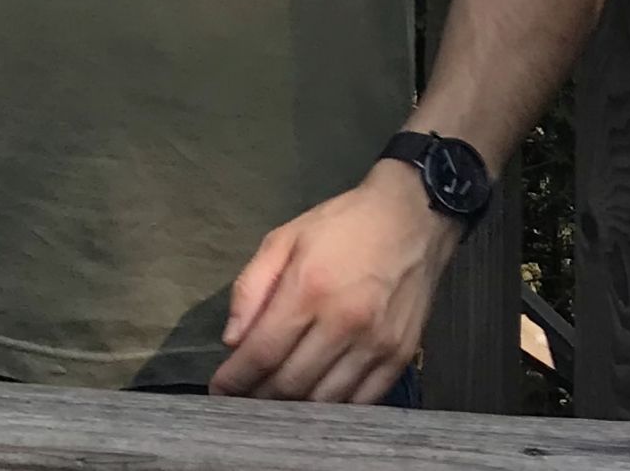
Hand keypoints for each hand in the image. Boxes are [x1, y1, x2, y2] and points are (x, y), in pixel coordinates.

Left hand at [208, 162, 461, 403]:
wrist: (411, 218)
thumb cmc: (341, 225)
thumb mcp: (285, 238)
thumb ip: (252, 286)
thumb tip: (232, 341)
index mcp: (309, 288)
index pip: (263, 352)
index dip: (236, 379)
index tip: (219, 390)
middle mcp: (343, 322)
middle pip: (291, 384)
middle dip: (260, 398)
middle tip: (243, 400)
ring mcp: (375, 344)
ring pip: (324, 401)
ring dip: (294, 410)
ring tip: (274, 405)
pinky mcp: (399, 356)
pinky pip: (360, 402)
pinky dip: (333, 410)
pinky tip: (315, 401)